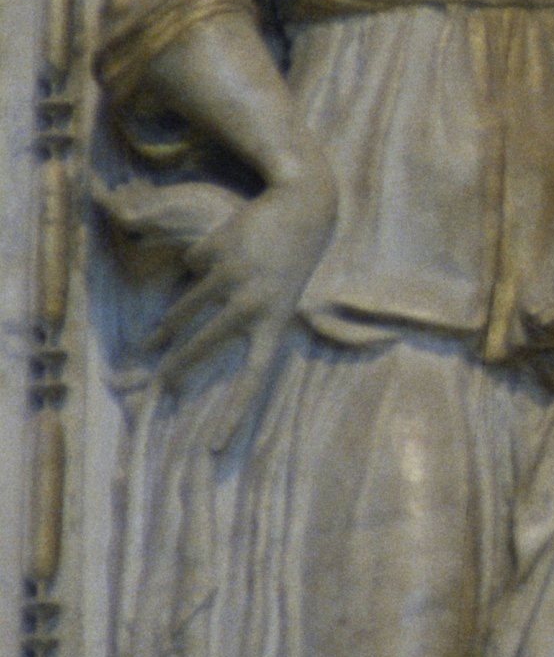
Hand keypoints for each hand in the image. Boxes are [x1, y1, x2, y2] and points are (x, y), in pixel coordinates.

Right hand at [154, 166, 335, 440]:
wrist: (302, 207)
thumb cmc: (292, 262)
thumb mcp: (283, 300)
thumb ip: (252, 326)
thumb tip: (208, 353)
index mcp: (276, 324)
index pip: (255, 379)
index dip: (235, 415)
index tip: (216, 449)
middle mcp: (254, 305)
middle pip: (202, 346)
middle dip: (175, 368)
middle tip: (157, 388)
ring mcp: (234, 277)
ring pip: (185, 310)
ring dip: (165, 329)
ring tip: (148, 347)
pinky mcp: (218, 251)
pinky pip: (194, 266)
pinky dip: (201, 263)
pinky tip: (226, 249)